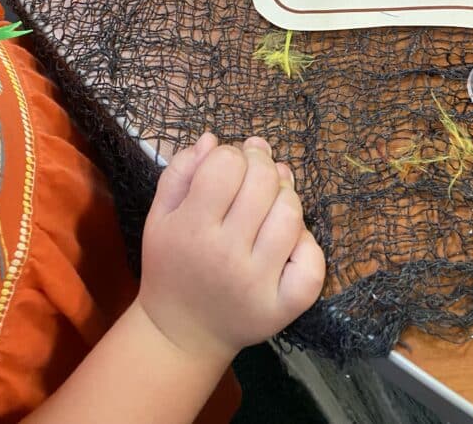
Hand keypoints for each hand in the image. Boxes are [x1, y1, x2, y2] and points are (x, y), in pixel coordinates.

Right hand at [138, 134, 325, 362]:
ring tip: (269, 202)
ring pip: (291, 214)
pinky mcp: (282, 309)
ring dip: (285, 196)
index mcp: (191, 229)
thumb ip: (181, 171)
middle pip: (263, 182)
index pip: (226, 165)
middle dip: (261, 164)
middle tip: (253, 170)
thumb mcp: (160, 215)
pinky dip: (306, 242)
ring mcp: (257, 284)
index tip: (226, 164)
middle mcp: (226, 257)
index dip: (231, 153)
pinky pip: (312, 262)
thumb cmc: (171, 265)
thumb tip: (212, 139)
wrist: (181, 334)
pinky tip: (287, 240)